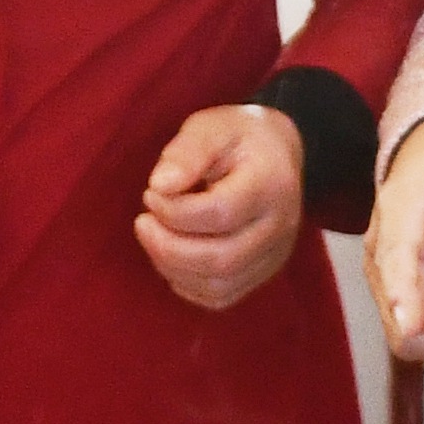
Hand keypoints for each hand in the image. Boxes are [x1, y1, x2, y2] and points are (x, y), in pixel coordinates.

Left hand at [135, 104, 309, 311]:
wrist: (279, 154)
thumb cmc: (239, 138)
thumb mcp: (212, 127)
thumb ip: (186, 152)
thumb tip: (160, 186)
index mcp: (271, 184)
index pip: (220, 213)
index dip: (174, 211)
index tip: (151, 192)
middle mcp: (280, 226)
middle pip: (220, 259)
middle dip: (167, 246)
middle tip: (143, 222)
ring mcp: (274, 255)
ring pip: (218, 285)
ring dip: (172, 267)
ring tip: (155, 237)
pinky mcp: (263, 272)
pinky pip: (221, 297)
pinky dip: (187, 285)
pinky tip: (172, 258)